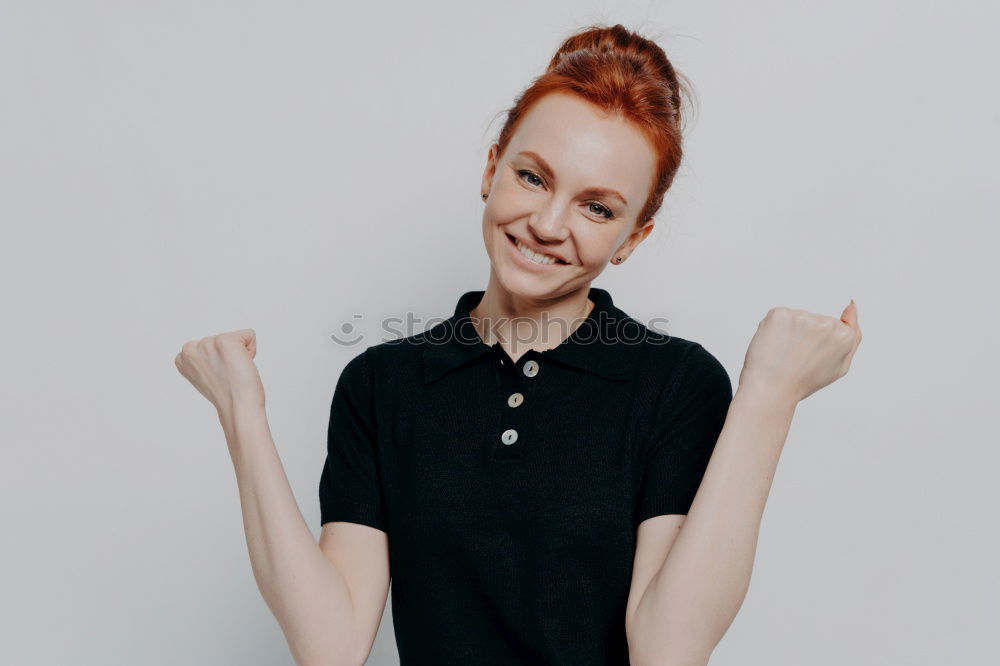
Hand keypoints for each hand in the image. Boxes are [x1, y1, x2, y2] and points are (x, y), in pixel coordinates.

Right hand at [174, 328, 264, 416]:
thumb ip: (203, 361)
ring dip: (239, 354)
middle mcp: (190, 348)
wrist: (237, 407)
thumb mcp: (204, 377)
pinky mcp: (225, 340)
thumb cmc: (227, 395)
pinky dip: (251, 350)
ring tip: (234, 372)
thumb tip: (213, 355)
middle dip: (229, 356)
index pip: (209, 346)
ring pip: (235, 338)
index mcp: (182, 358)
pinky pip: (249, 335)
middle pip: (221, 339)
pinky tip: (242, 366)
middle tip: (227, 376)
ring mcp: (207, 343)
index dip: (219, 361)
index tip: (218, 376)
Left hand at [738, 301, 861, 402]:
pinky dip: (775, 329)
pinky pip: (779, 317)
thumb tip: (852, 305)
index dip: (821, 344)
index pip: (837, 327)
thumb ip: (853, 336)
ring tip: (784, 354)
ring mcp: (801, 316)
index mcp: (844, 336)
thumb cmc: (803, 381)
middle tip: (797, 359)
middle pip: (816, 321)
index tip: (812, 355)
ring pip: (797, 319)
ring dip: (790, 332)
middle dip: (806, 336)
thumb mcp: (839, 366)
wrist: (771, 389)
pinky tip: (773, 346)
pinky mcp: (779, 314)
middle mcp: (825, 323)